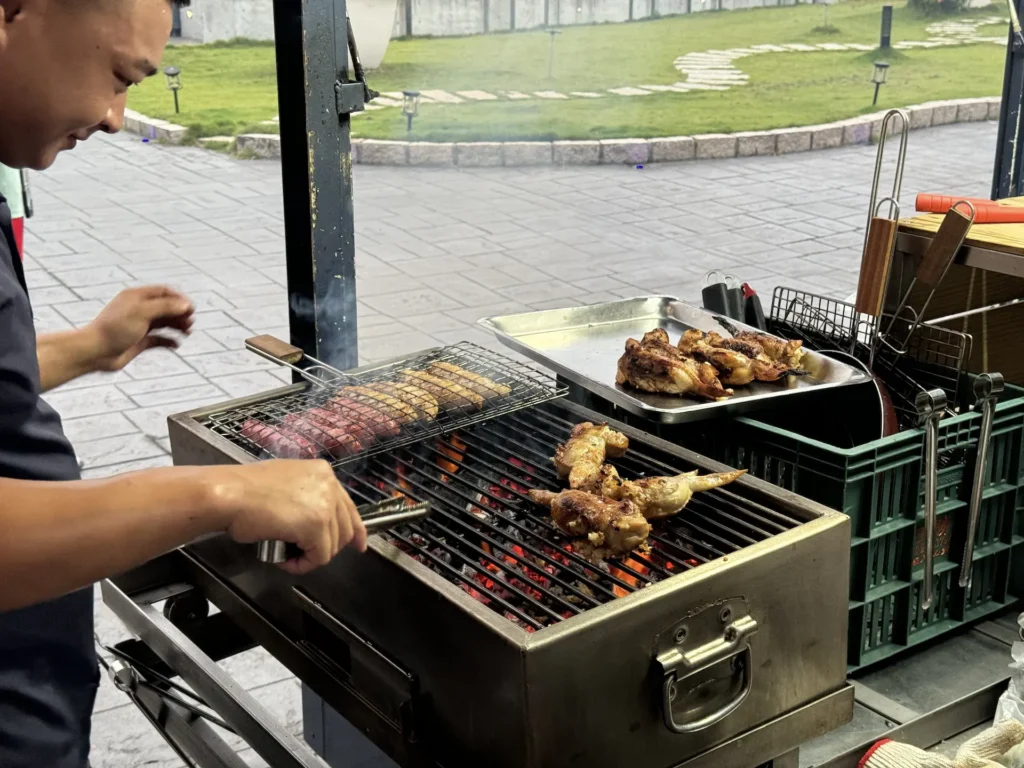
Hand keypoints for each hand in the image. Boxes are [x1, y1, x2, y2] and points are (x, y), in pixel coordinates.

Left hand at [85, 286, 194, 371]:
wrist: (96, 351)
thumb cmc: (116, 328)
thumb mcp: (142, 312)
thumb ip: (166, 307)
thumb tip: (185, 305)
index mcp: (137, 297)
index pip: (163, 292)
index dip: (179, 299)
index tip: (190, 309)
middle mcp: (139, 309)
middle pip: (166, 307)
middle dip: (180, 313)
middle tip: (190, 322)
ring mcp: (139, 326)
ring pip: (164, 323)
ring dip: (177, 326)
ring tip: (187, 332)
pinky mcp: (140, 341)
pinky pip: (159, 339)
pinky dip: (169, 340)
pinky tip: (176, 344)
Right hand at [216, 460, 367, 574]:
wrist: (228, 494)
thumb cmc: (243, 491)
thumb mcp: (285, 484)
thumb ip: (306, 497)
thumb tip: (312, 517)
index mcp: (322, 472)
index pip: (348, 506)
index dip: (355, 530)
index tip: (358, 545)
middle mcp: (329, 484)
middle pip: (345, 528)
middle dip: (329, 547)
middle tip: (305, 555)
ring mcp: (325, 504)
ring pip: (333, 545)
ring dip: (311, 556)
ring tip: (287, 553)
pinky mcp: (316, 525)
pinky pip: (319, 556)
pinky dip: (303, 564)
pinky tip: (286, 560)